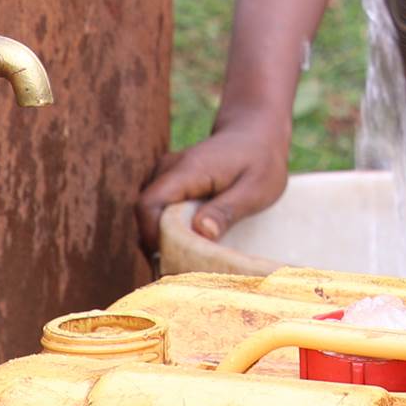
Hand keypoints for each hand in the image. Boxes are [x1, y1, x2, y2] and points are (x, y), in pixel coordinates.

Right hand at [137, 114, 288, 250]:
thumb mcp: (255, 189)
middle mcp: (168, 169)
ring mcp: (166, 174)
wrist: (256, 132)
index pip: (149, 204)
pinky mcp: (169, 182)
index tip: (169, 262)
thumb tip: (201, 233)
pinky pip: (159, 210)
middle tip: (178, 274)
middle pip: (145, 214)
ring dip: (161, 239)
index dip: (152, 236)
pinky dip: (167, 229)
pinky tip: (186, 247)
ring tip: (182, 264)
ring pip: (150, 214)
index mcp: (188, 170)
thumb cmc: (260, 161)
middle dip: (156, 245)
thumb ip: (227, 210)